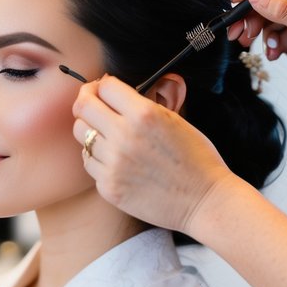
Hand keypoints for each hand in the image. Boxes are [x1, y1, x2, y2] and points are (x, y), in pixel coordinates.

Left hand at [73, 76, 234, 236]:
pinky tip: (113, 159)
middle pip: (83, 107)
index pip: (104, 87)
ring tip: (105, 135)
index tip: (102, 90)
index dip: (101, 85)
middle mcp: (124, 136)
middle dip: (87, 102)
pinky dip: (98, 158)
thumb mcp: (174, 120)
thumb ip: (142, 105)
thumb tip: (114, 91)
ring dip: (90, 131)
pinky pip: (90, 163)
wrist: (205, 201)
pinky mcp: (109, 187)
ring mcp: (114, 163)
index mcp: (144, 114)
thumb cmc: (196, 158)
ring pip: (82, 135)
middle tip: (93, 106)